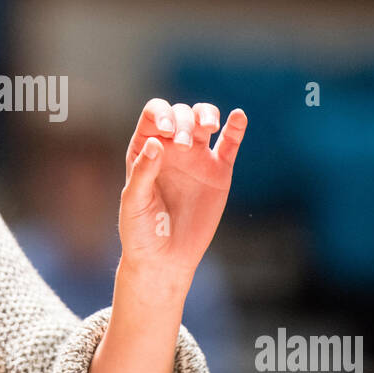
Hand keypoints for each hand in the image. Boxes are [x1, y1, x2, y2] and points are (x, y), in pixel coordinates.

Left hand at [118, 99, 246, 278]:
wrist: (165, 258)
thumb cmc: (141, 231)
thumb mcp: (135, 202)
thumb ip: (143, 172)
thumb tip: (156, 142)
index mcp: (146, 148)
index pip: (155, 114)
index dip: (162, 113)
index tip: (166, 131)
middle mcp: (171, 148)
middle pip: (182, 114)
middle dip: (184, 122)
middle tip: (183, 146)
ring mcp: (197, 158)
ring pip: (204, 121)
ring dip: (206, 116)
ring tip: (208, 127)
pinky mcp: (219, 172)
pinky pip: (229, 145)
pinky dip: (235, 128)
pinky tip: (239, 116)